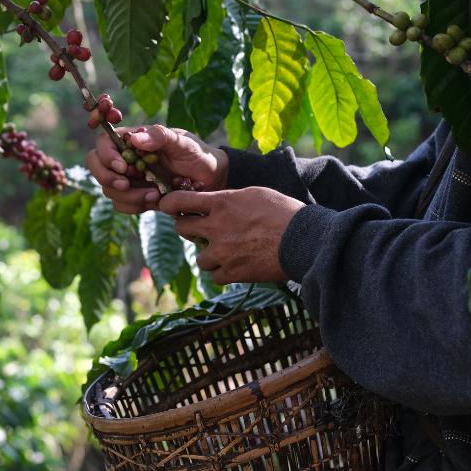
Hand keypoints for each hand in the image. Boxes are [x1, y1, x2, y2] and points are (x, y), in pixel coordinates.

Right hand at [86, 124, 227, 214]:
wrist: (211, 179)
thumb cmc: (197, 154)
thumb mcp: (182, 142)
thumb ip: (160, 137)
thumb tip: (134, 140)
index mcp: (133, 140)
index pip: (103, 143)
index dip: (106, 156)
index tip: (124, 167)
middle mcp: (126, 158)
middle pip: (96, 166)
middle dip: (108, 178)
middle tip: (127, 185)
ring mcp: (130, 179)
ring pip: (109, 189)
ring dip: (128, 196)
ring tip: (155, 195)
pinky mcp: (136, 196)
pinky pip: (121, 205)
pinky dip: (134, 206)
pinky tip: (155, 201)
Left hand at [157, 187, 302, 283]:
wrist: (302, 240)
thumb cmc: (284, 212)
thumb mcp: (254, 194)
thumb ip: (230, 198)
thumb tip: (217, 202)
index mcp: (221, 203)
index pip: (179, 201)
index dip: (169, 203)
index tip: (167, 206)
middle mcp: (216, 227)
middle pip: (182, 229)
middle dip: (188, 229)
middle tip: (200, 230)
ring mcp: (222, 252)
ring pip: (198, 257)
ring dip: (208, 255)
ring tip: (226, 251)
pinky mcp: (232, 273)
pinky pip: (214, 276)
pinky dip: (221, 272)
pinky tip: (234, 265)